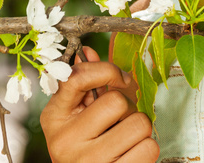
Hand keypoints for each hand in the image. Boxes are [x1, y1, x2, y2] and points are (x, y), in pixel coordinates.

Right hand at [40, 46, 158, 162]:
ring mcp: (89, 161)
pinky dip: (146, 149)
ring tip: (126, 139)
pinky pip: (149, 148)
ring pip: (139, 124)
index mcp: (55, 118)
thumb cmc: (81, 148)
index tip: (120, 78)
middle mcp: (67, 140)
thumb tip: (87, 52)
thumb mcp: (74, 117)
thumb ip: (83, 86)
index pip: (77, 78)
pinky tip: (131, 154)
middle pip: (118, 102)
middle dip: (128, 108)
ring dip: (140, 130)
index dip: (106, 70)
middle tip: (121, 120)